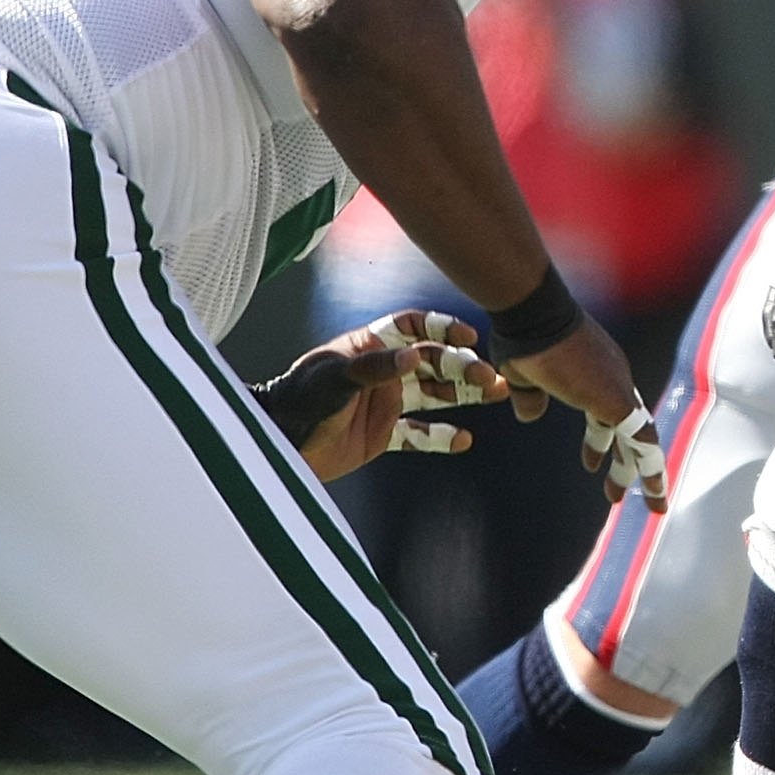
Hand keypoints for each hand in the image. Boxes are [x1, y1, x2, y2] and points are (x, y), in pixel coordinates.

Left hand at [253, 310, 505, 481]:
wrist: (277, 446)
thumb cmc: (299, 402)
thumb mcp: (334, 379)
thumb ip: (375, 367)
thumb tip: (417, 355)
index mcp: (369, 348)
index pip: (412, 329)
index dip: (442, 329)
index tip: (469, 337)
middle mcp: (382, 372)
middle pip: (433, 363)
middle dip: (464, 367)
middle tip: (490, 376)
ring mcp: (384, 404)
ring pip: (436, 395)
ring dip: (465, 395)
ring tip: (497, 394)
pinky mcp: (382, 435)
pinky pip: (419, 435)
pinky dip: (441, 437)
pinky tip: (463, 440)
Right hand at [496, 315, 666, 510]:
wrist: (534, 314)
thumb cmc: (525, 336)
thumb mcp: (523, 374)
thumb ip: (530, 396)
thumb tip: (530, 415)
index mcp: (596, 373)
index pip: (608, 414)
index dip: (603, 441)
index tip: (595, 462)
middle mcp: (615, 380)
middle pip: (629, 430)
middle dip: (627, 464)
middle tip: (618, 494)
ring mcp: (619, 390)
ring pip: (642, 439)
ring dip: (645, 473)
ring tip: (652, 504)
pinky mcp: (616, 401)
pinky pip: (642, 439)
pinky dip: (649, 464)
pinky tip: (651, 486)